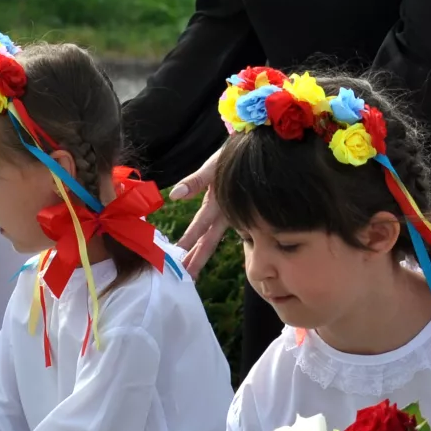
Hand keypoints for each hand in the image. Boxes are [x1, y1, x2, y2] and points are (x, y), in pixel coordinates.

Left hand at [166, 148, 227, 277]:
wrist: (255, 150)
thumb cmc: (233, 157)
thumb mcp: (213, 166)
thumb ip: (195, 181)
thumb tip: (175, 195)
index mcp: (218, 205)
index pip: (200, 229)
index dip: (189, 244)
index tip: (177, 260)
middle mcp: (224, 215)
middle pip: (208, 243)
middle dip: (196, 261)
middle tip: (184, 280)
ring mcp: (228, 215)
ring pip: (212, 240)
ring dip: (200, 256)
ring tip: (189, 273)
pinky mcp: (229, 212)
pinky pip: (215, 232)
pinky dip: (205, 243)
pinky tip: (199, 253)